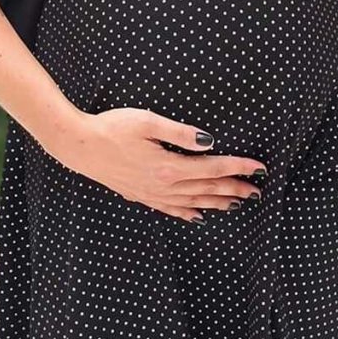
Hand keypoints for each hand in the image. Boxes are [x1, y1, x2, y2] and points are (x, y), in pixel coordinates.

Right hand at [48, 108, 266, 223]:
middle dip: (235, 189)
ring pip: (193, 202)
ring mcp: (152, 194)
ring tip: (238, 203)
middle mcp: (163, 185)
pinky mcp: (141, 195)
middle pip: (207, 188)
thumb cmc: (111, 127)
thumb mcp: (147, 121)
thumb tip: (209, 141)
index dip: (238, 167)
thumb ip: (180, 132)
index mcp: (168, 166)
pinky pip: (171, 209)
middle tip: (257, 190)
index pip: (213, 167)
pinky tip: (199, 216)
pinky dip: (189, 213)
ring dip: (217, 202)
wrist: (79, 145)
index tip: (258, 167)